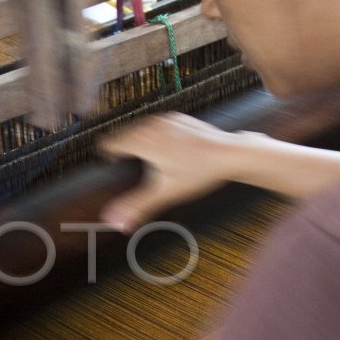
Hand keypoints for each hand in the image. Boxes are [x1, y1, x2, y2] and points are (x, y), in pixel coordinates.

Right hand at [98, 112, 242, 231]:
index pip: (108, 143)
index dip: (109, 158)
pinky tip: (168, 152)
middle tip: (135, 170)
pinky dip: (154, 137)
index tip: (116, 168)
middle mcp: (151, 125)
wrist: (230, 154)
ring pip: (137, 129)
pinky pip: (154, 126)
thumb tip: (114, 220)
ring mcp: (164, 119)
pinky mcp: (176, 118)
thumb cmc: (201, 171)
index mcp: (143, 140)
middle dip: (124, 152)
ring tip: (152, 161)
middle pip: (121, 136)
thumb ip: (136, 206)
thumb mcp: (165, 192)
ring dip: (138, 144)